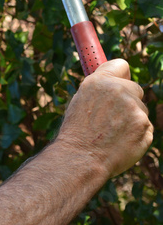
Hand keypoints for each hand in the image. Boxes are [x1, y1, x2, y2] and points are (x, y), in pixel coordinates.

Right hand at [56, 59, 153, 177]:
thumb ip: (100, 89)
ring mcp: (134, 107)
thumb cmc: (77, 132)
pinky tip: (121, 142)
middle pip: (135, 88)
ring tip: (112, 134)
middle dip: (129, 100)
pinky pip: (146, 127)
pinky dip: (138, 134)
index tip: (122, 81)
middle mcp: (118, 89)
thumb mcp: (81, 100)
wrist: (81, 159)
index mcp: (99, 80)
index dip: (122, 75)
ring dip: (132, 120)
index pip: (121, 65)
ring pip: (140, 110)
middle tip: (114, 117)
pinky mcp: (144, 125)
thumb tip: (114, 84)